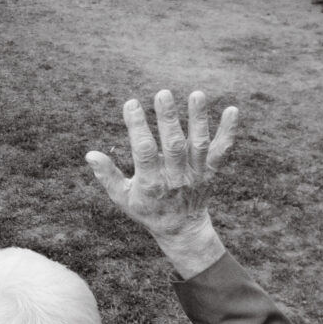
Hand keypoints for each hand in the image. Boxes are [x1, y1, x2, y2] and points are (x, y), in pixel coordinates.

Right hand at [85, 89, 235, 277]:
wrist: (182, 230)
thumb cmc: (147, 210)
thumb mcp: (123, 198)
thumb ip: (107, 176)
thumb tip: (90, 154)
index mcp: (151, 184)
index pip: (144, 152)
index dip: (137, 127)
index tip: (131, 104)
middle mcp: (176, 178)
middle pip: (174, 145)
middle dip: (168, 119)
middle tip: (163, 93)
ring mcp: (196, 174)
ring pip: (199, 144)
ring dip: (198, 119)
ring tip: (197, 94)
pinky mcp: (211, 171)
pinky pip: (222, 151)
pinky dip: (228, 132)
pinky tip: (232, 111)